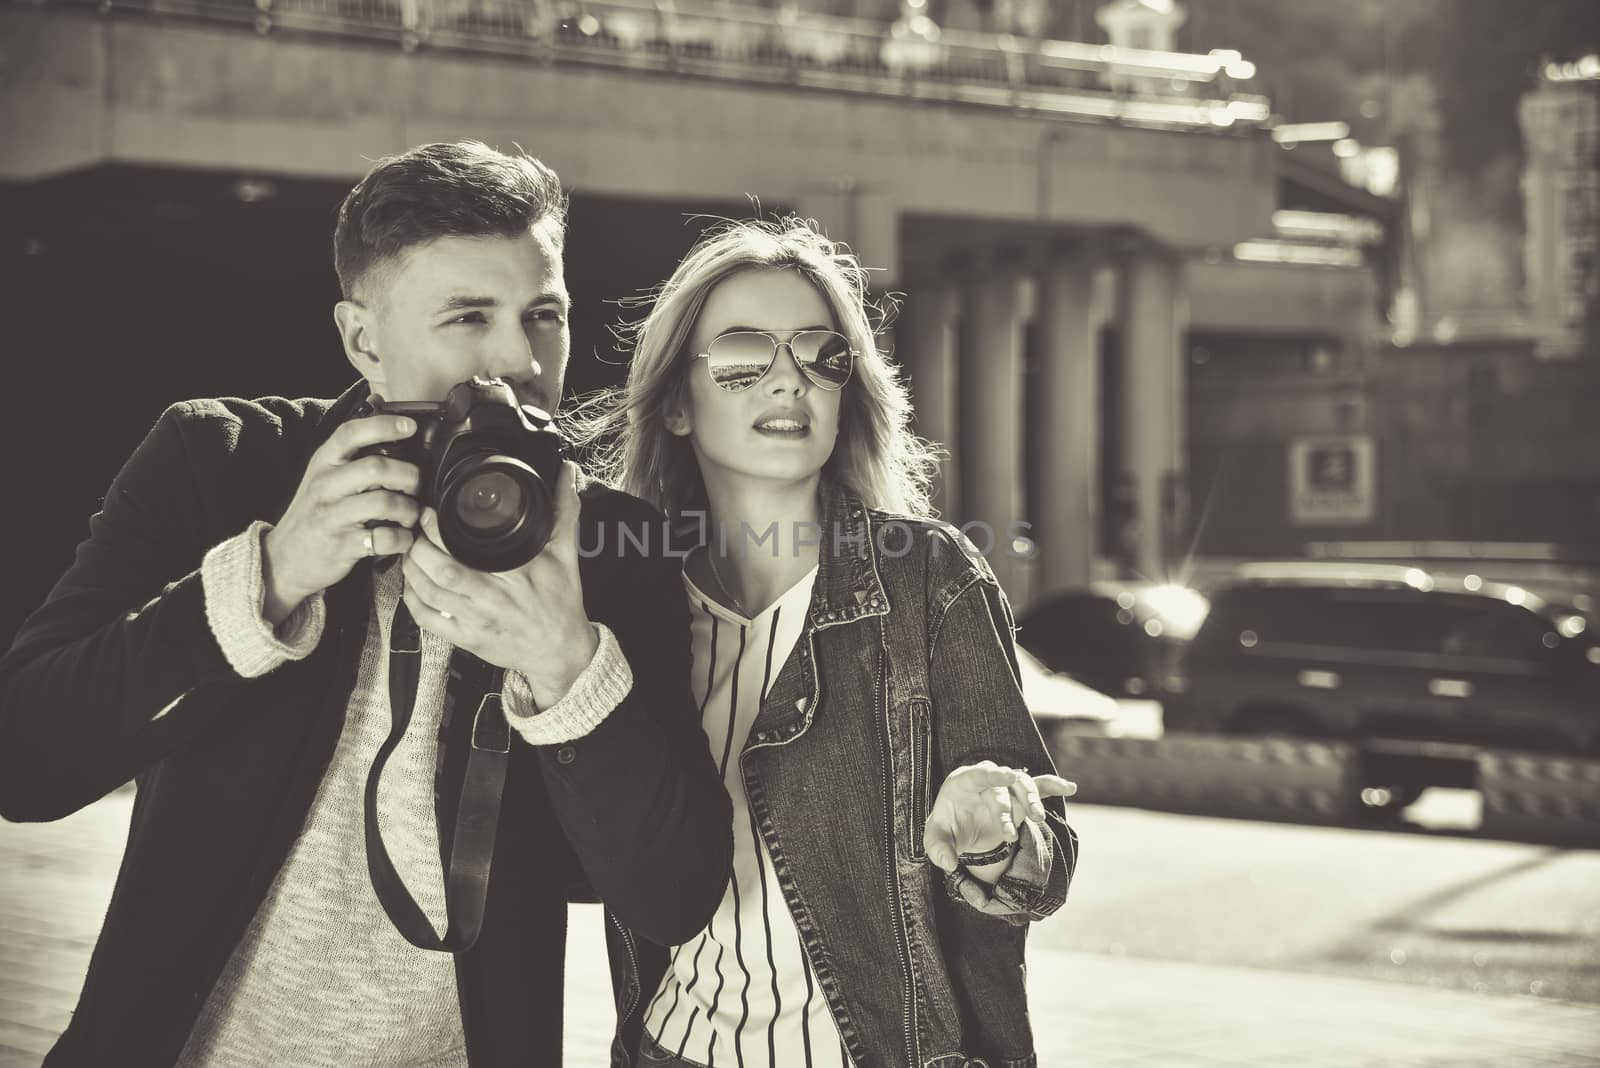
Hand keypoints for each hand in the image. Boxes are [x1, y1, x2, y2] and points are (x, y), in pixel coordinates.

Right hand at [262, 413, 421, 625]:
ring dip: (410, 509)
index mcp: (323, 463)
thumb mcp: (324, 474)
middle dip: (408, 475)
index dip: (384, 426)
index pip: (351, 433)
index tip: (411, 427)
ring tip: (411, 515)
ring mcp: (331, 517)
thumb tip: (380, 405)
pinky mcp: (340, 546)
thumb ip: (351, 447)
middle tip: (416, 486)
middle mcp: (324, 486)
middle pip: (376, 468)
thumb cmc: (315, 512)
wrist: (283, 559)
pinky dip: (403, 539)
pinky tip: (403, 538)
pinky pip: (383, 539)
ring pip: (384, 503)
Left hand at [401, 461, 597, 705]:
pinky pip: (429, 621)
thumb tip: (567, 473)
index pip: (467, 550)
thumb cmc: (561, 602)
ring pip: (430, 595)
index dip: (439, 530)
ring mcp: (478, 622)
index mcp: (516, 575)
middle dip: (419, 548)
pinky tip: (412, 585)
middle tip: (414, 530)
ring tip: (409, 551)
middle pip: (442, 573)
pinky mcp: (468, 640)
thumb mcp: (566, 555)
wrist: (561, 651)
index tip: (430, 512)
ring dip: (412, 571)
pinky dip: (413, 601)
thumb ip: (564, 511)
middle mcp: (493, 599)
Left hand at [924, 761, 1076, 873]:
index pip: (978, 775)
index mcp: (964, 782)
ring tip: (1038, 818)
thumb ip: (938, 849)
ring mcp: (1007, 786)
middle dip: (1006, 812)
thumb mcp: (935, 839)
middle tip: (1008, 837)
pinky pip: (1040, 787)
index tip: (1007, 775)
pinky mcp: (1021, 796)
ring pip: (1024, 785)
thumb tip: (948, 863)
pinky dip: (1053, 786)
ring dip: (1033, 799)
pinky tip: (1070, 788)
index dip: (992, 774)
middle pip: (1002, 789)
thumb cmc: (948, 827)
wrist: (962, 825)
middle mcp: (988, 779)